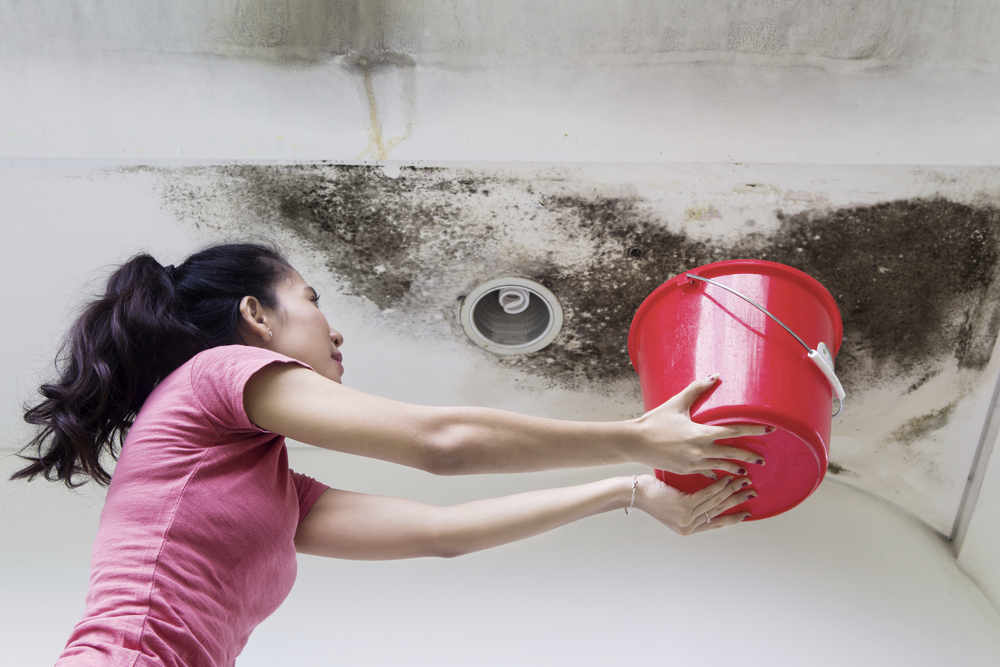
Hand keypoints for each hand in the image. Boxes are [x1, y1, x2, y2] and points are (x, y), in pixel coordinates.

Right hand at [630, 374, 769, 475]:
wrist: (635, 442)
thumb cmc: (655, 421)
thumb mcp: (677, 403)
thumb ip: (697, 389)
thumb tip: (715, 376)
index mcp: (700, 433)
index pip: (734, 431)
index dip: (754, 430)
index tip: (770, 430)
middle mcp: (700, 450)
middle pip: (732, 453)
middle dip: (750, 456)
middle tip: (763, 458)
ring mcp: (693, 463)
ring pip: (721, 466)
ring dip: (735, 468)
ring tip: (746, 471)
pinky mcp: (686, 470)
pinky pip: (706, 473)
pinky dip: (716, 474)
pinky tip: (721, 476)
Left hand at [635, 474, 753, 535]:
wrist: (635, 493)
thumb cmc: (652, 494)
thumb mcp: (674, 502)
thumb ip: (691, 504)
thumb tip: (710, 495)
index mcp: (687, 528)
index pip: (715, 524)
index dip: (733, 517)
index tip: (747, 512)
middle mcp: (689, 527)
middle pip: (720, 512)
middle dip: (738, 502)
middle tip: (752, 493)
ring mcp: (687, 518)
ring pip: (716, 502)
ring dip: (732, 490)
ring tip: (744, 482)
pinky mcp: (685, 507)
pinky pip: (708, 494)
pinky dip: (720, 485)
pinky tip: (728, 478)